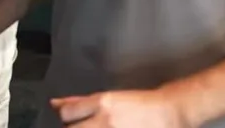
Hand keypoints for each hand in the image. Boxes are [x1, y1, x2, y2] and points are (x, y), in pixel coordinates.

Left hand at [50, 88, 190, 127]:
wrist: (170, 113)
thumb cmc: (140, 104)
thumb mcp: (109, 98)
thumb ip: (80, 102)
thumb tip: (55, 104)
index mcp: (102, 103)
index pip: (67, 113)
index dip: (65, 118)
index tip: (72, 120)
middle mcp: (106, 121)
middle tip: (86, 126)